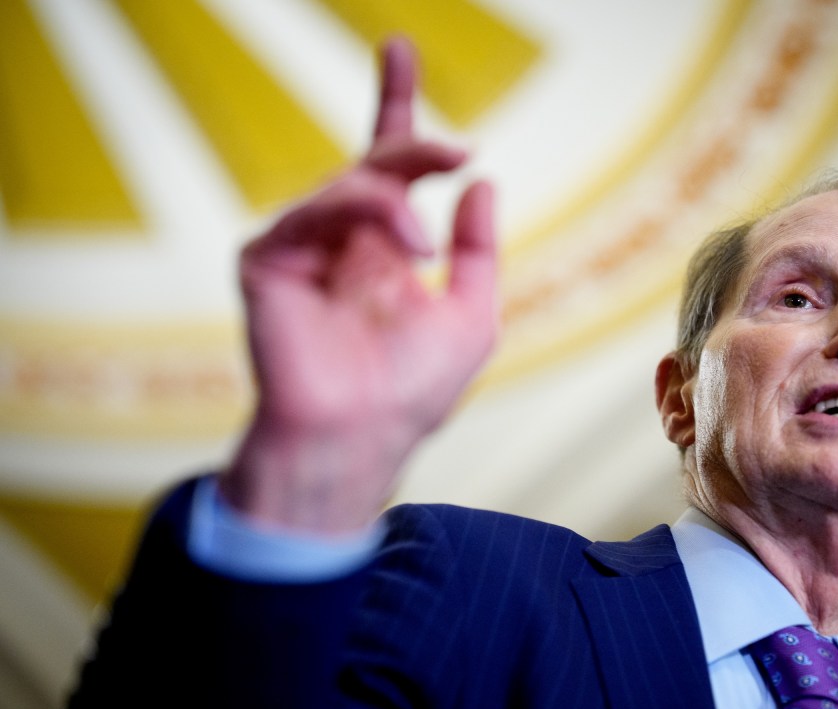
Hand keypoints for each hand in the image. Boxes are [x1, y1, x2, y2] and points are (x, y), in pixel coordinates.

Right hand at [219, 38, 497, 531]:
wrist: (361, 439)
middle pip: (368, 161)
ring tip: (420, 244)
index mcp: (385, 252)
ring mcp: (303, 250)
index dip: (396, 112)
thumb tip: (483, 182)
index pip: (391, 170)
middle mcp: (343, 244)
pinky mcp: (267, 261)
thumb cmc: (411, 393)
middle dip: (408, 136)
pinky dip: (358, 216)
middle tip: (455, 148)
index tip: (399, 53)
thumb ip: (476, 250)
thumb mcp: (471, 316)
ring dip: (393, 199)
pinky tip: (399, 245)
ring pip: (347, 185)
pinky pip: (309, 213)